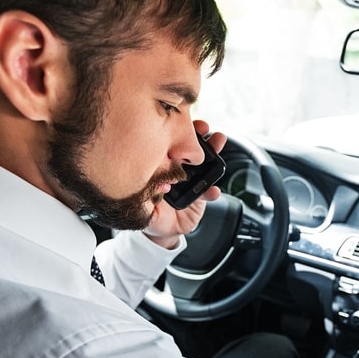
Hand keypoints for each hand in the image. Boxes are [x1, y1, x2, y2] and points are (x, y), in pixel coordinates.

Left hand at [143, 122, 225, 249]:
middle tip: (204, 127)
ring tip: (218, 143)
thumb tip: (143, 188)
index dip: (177, 133)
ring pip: (205, 164)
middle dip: (199, 135)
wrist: (162, 233)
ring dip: (214, 152)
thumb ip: (141, 197)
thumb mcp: (140, 204)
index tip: (180, 124)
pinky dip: (212, 191)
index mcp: (163, 167)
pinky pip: (209, 192)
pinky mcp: (201, 197)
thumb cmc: (148, 213)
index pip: (171, 145)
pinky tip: (213, 191)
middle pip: (191, 149)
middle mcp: (179, 171)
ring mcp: (192, 182)